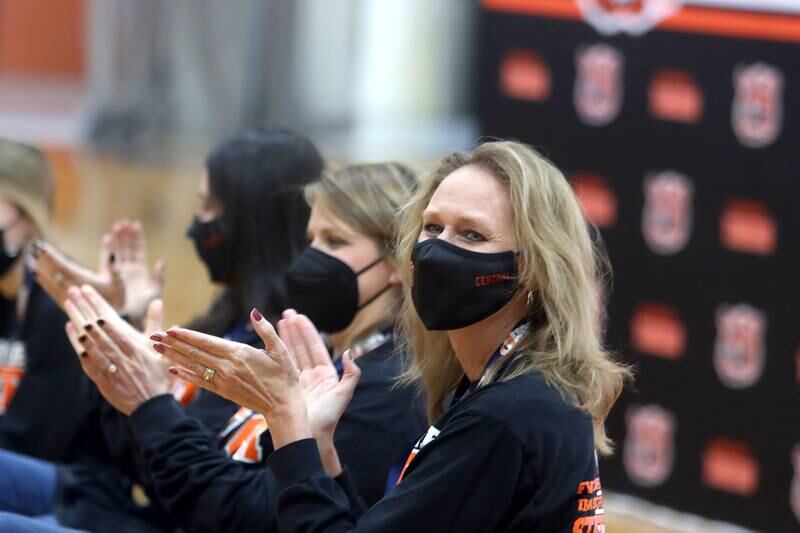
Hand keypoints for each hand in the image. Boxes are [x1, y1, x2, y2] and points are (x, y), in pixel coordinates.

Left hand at [31, 238, 124, 311]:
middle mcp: (76, 293)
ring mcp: (70, 300)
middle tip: (34, 249)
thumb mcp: (120, 281)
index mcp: (87, 285)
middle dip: (45, 262)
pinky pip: (52, 292)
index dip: (53, 257)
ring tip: (30, 261)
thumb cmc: (119, 298)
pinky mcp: (67, 305)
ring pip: (51, 284)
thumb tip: (110, 247)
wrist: (114, 322)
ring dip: (41, 272)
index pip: (65, 268)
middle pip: (55, 275)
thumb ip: (113, 265)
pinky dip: (43, 283)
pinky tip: (37, 276)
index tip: (43, 246)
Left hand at [62, 285, 171, 414]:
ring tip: (68, 306)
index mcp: (133, 346)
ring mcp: (108, 367)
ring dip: (76, 323)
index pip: (111, 320)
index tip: (87, 291)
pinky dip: (77, 344)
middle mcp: (118, 355)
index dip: (98, 305)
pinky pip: (85, 359)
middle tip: (72, 292)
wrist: (151, 407)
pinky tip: (72, 331)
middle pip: (96, 328)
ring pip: (88, 341)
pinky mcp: (101, 379)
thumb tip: (157, 302)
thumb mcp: (163, 350)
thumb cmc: (159, 378)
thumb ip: (157, 324)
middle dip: (83, 308)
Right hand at [110, 220, 165, 322]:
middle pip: (127, 248)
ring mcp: (118, 274)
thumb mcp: (154, 292)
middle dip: (126, 235)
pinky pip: (107, 262)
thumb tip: (161, 261)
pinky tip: (106, 239)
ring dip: (118, 240)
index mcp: (140, 272)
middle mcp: (129, 270)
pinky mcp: (109, 279)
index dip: (137, 237)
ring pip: (118, 253)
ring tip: (116, 225)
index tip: (135, 224)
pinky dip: (107, 251)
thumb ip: (158, 277)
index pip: (138, 250)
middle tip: (124, 221)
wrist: (130, 322)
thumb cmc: (144, 309)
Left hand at [152, 309, 356, 448]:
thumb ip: (266, 329)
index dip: (187, 335)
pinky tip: (173, 370)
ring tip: (157, 348)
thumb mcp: (280, 349)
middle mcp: (227, 367)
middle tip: (153, 336)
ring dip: (174, 357)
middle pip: (195, 353)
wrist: (283, 406)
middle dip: (173, 344)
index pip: (207, 342)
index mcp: (239, 354)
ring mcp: (224, 381)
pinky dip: (185, 376)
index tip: (171, 329)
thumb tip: (254, 312)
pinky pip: (200, 382)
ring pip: (194, 366)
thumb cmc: (285, 376)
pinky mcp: (224, 392)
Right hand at [277, 309, 360, 444]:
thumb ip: (351, 373)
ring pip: (291, 354)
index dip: (307, 331)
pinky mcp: (287, 388)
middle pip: (302, 347)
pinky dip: (277, 354)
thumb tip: (348, 352)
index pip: (315, 347)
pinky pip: (283, 367)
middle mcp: (311, 375)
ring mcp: (298, 381)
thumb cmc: (328, 418)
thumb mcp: (344, 394)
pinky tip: (270, 342)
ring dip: (286, 338)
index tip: (299, 317)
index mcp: (326, 374)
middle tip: (286, 313)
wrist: (311, 438)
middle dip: (294, 330)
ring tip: (278, 322)